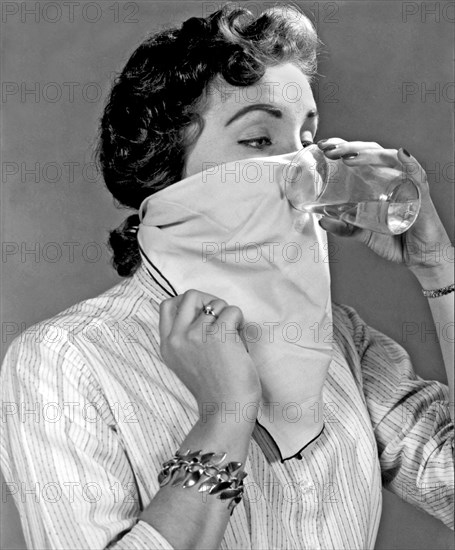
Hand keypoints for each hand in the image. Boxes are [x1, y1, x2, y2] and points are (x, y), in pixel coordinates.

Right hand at [159, 289, 261, 418]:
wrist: (226, 410)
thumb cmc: (214, 388)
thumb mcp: (185, 362)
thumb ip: (184, 337)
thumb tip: (203, 308)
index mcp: (167, 345)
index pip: (167, 305)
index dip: (187, 302)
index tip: (203, 312)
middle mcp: (178, 338)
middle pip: (191, 295)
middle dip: (210, 301)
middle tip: (222, 318)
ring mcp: (196, 335)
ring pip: (216, 303)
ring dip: (229, 316)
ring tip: (233, 338)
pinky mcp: (218, 335)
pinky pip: (232, 311)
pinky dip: (240, 322)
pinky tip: (239, 341)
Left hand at [316, 138, 452, 277]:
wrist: (418, 256)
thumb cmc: (396, 239)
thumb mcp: (361, 233)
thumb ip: (343, 226)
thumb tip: (321, 219)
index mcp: (377, 182)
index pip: (360, 157)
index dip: (342, 148)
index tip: (323, 146)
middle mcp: (391, 178)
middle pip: (371, 152)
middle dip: (348, 147)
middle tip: (329, 149)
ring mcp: (406, 184)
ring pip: (389, 159)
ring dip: (368, 154)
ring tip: (348, 156)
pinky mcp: (421, 196)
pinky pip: (417, 176)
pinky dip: (410, 163)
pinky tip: (400, 154)